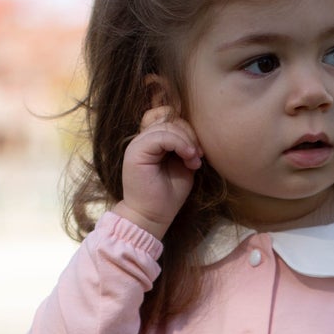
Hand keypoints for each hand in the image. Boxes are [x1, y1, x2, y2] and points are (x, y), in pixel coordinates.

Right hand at [113, 102, 201, 239]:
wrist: (152, 216)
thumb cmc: (168, 195)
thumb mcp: (182, 164)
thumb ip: (184, 145)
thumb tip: (195, 130)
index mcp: (152, 141)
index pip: (168, 116)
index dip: (186, 128)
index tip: (198, 151)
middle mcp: (142, 139)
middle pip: (169, 118)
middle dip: (189, 134)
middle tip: (198, 156)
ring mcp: (137, 144)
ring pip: (166, 125)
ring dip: (186, 141)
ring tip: (194, 161)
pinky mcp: (135, 152)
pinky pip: (161, 136)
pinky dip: (180, 144)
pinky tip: (189, 159)